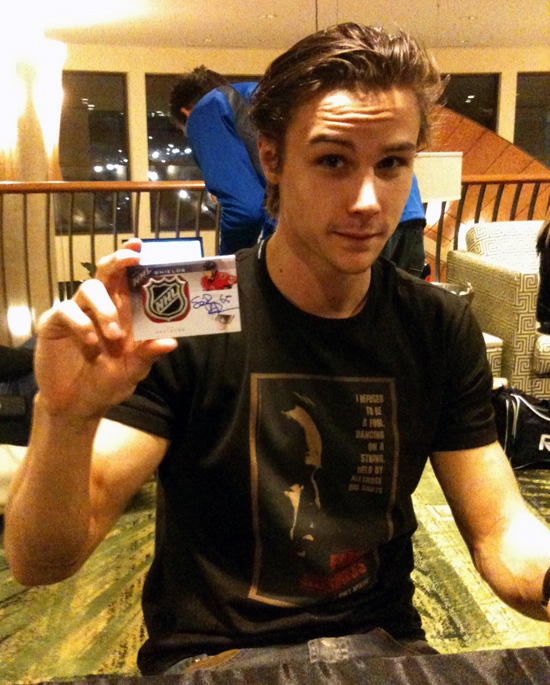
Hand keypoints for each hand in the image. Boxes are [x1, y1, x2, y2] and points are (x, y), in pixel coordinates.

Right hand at [34, 239, 176, 419]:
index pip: (129, 280)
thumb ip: (148, 356)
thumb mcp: (132, 372)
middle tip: (131, 260)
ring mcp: (77, 312)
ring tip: (113, 336)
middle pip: (107, 272)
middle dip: (118, 262)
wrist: (76, 405)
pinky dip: (82, 327)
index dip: (133, 260)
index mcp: (123, 313)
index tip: (141, 247)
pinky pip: (68, 311)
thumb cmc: (107, 383)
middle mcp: (101, 307)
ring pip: (89, 288)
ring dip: (105, 309)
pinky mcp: (56, 323)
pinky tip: (90, 345)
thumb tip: (170, 342)